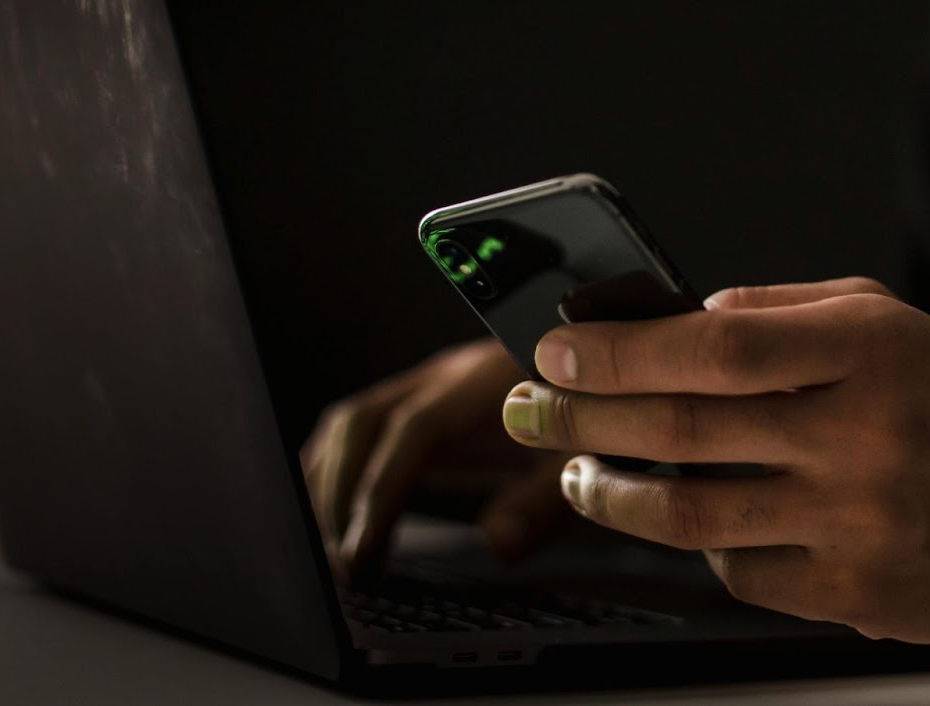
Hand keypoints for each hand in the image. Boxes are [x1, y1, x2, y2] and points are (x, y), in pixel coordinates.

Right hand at [301, 338, 571, 580]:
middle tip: (341, 562)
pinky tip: (333, 511)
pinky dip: (338, 469)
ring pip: (353, 422)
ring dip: (330, 483)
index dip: (382, 489)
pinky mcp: (422, 401)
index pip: (415, 431)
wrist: (599, 367)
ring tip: (333, 548)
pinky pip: (362, 428)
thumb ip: (545, 503)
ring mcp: (429, 385)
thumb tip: (497, 544)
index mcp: (486, 384)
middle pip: (364, 422)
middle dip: (340, 494)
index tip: (362, 548)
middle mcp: (447, 376)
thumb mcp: (584, 459)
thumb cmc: (593, 413)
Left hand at [500, 278, 929, 642]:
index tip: (557, 347)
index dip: (621, 349)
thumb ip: (782, 308)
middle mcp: (862, 436)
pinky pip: (735, 570)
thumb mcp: (885, 319)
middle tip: (529, 404)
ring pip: (690, 514)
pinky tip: (684, 516)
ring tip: (575, 468)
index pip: (716, 345)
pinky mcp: (849, 593)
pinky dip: (694, 541)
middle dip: (582, 415)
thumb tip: (678, 317)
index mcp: (869, 351)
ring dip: (608, 491)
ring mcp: (856, 523)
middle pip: (684, 430)